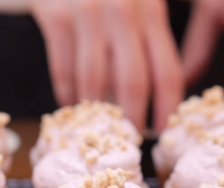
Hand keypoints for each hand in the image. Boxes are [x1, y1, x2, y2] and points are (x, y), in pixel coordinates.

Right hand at [30, 0, 183, 132]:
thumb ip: (151, 33)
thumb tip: (157, 90)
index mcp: (151, 11)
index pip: (167, 72)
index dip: (166, 109)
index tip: (161, 131)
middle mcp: (123, 13)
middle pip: (133, 84)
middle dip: (132, 119)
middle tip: (127, 139)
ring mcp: (87, 14)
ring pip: (93, 81)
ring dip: (95, 111)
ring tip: (98, 125)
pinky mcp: (55, 17)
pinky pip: (62, 69)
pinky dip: (66, 92)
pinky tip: (70, 103)